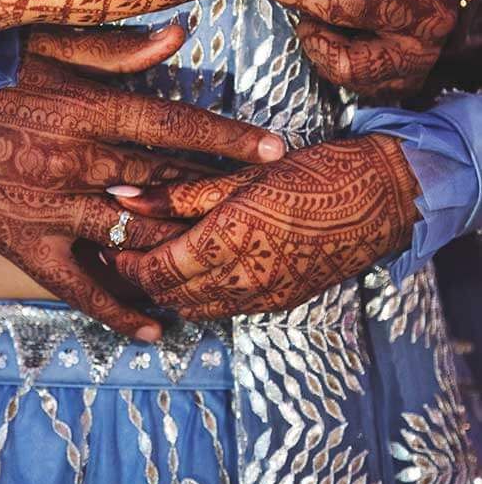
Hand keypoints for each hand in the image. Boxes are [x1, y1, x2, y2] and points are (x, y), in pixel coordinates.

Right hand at [0, 25, 284, 337]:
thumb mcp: (45, 46)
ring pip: (135, 237)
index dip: (230, 138)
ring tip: (229, 264)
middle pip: (166, 185)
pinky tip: (157, 327)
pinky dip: (120, 310)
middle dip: (219, 198)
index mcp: (88, 108)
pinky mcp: (24, 244)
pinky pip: (81, 287)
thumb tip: (181, 36)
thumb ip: (116, 49)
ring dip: (183, 251)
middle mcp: (78, 161)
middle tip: (266, 210)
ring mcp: (51, 207)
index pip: (176, 125)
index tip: (276, 149)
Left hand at [111, 134, 418, 318]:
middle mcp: (241, 281)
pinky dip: (200, 295)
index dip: (125, 262)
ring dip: (169, 290)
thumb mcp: (240, 175)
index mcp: (227, 242)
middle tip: (121, 251)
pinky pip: (224, 308)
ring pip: (195, 308)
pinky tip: (196, 267)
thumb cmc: (308, 175)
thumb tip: (122, 196)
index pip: (155, 272)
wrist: (374, 203)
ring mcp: (261, 298)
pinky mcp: (278, 303)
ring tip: (153, 258)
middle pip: (169, 295)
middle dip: (140, 278)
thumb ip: (178, 192)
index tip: (108, 240)